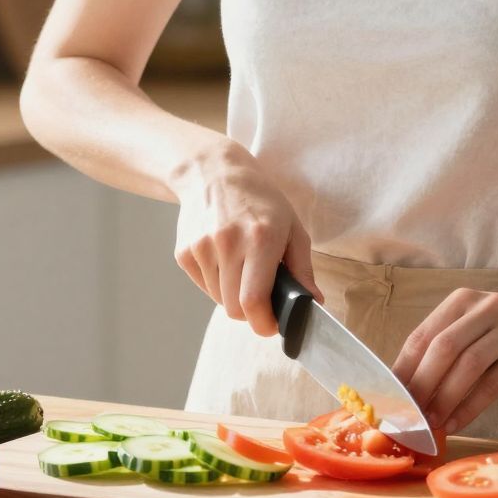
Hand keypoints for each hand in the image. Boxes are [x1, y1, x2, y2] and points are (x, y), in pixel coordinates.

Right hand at [172, 143, 314, 336]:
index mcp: (260, 239)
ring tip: (242, 266)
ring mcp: (202, 248)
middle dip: (251, 312)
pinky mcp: (184, 253)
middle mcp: (228, 243)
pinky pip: (204, 286)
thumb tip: (313, 303)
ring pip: (219, 300)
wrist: (213, 172)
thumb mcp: (292, 228)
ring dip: (233, 295)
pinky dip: (217, 283)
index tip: (271, 325)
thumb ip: (303, 269)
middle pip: (234, 309)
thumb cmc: (260, 200)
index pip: (254, 301)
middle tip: (262, 296)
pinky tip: (224, 257)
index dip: (263, 323)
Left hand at [391, 288, 497, 436]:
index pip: (422, 335)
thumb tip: (406, 387)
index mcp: (462, 301)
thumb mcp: (475, 323)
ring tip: (430, 423)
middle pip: (443, 348)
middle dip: (419, 385)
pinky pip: (494, 383)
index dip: (402, 369)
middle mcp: (485, 309)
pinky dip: (470, 406)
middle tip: (406, 415)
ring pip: (468, 365)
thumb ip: (445, 346)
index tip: (387, 398)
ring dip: (444, 398)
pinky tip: (456, 422)